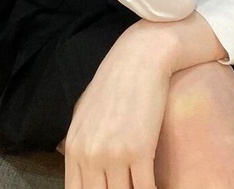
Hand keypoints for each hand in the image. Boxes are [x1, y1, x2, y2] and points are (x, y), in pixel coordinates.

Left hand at [62, 25, 171, 188]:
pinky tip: (160, 188)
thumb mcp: (86, 112)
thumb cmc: (117, 82)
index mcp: (74, 147)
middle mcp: (90, 154)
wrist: (141, 57)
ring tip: (141, 187)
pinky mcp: (139, 150)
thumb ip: (81, 144)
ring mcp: (113, 154)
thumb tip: (82, 166)